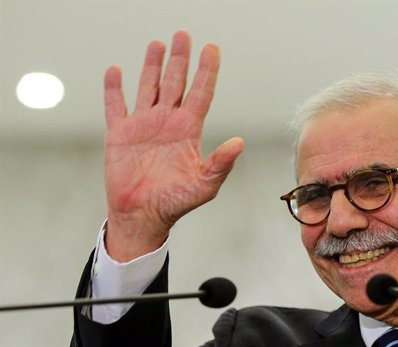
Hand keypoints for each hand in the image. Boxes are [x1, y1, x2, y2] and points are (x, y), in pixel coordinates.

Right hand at [102, 31, 243, 261]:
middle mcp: (168, 123)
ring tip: (157, 44)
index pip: (201, 94)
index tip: (212, 48)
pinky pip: (115, 106)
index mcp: (189, 131)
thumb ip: (221, 163)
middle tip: (183, 35)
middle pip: (175, 83)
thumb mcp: (204, 185)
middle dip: (180, 59)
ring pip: (148, 87)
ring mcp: (143, 126)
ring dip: (152, 66)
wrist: (143, 217)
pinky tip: (115, 70)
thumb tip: (240, 143)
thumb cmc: (176, 203)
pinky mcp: (119, 134)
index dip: (207, 71)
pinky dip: (113, 89)